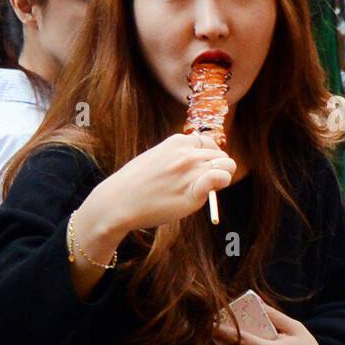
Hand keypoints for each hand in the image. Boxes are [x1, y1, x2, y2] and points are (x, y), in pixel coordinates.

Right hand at [91, 132, 236, 236]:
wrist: (118, 202)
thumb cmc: (134, 185)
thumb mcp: (154, 158)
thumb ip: (176, 157)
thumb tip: (196, 164)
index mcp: (177, 142)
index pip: (209, 144)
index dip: (211, 157)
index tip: (203, 169)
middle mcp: (186, 153)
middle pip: (220, 156)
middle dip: (217, 169)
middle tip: (203, 185)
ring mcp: (190, 171)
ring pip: (226, 166)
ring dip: (222, 178)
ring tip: (205, 190)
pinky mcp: (193, 191)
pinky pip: (219, 178)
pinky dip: (221, 182)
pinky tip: (210, 191)